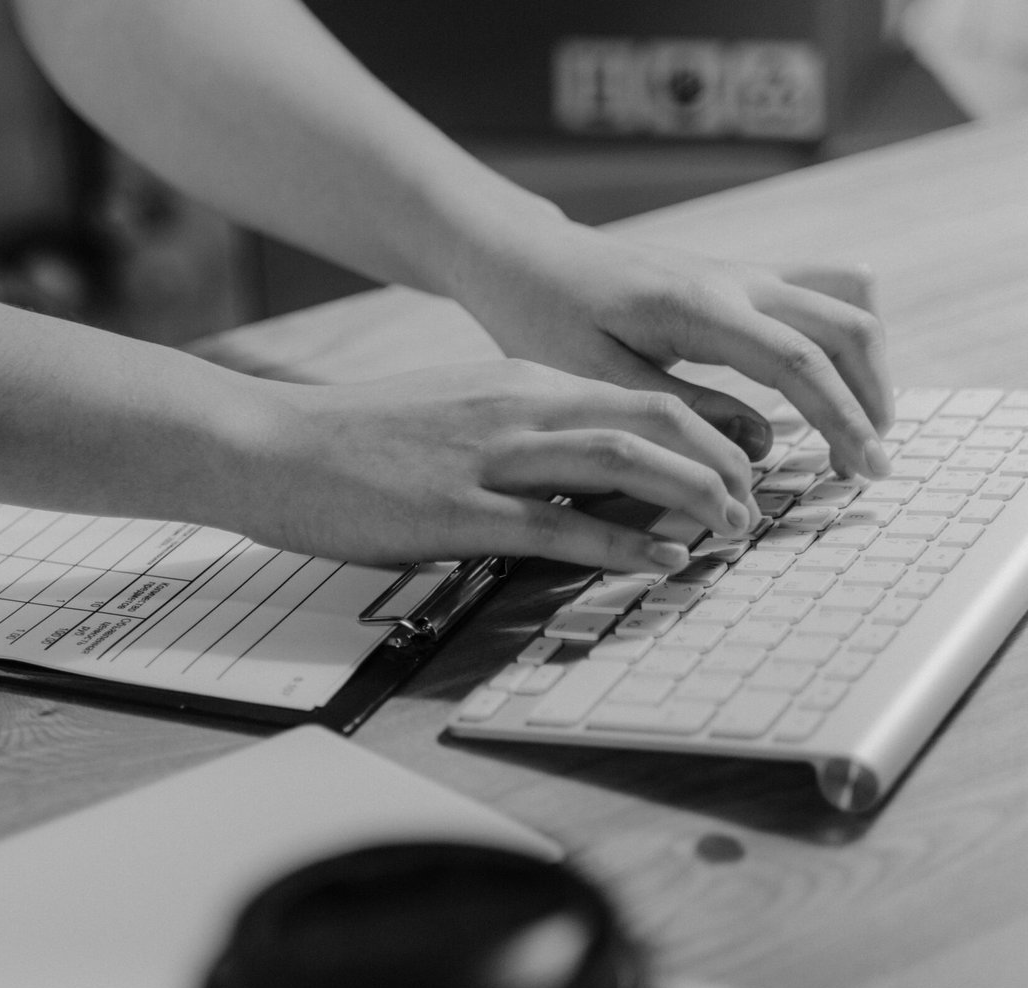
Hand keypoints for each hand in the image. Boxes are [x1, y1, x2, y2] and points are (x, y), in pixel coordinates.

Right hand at [234, 359, 758, 569]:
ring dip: (695, 495)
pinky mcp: (457, 511)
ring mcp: (489, 458)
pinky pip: (562, 527)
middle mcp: (517, 408)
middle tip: (756, 502)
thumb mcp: (454, 414)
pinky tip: (662, 562)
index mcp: (519, 384)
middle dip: (724, 458)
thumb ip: (522, 433)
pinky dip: (626, 545)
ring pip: (625, 460)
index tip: (742, 466)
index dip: (710, 430)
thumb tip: (585, 474)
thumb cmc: (357, 438)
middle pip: (655, 416)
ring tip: (730, 531)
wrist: (273, 445)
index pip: (642, 394)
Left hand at [452, 220, 892, 478]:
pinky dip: (842, 341)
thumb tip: (761, 447)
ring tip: (860, 435)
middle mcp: (735, 279)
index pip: (797, 361)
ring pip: (845, 305)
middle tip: (869, 467)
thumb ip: (680, 414)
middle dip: (870, 399)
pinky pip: (821, 296)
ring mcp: (744, 273)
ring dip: (867, 369)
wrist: (531, 261)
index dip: (842, 418)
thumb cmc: (548, 320)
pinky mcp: (741, 279)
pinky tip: (832, 388)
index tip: (865, 470)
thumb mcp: (595, 379)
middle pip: (846, 326)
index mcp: (697, 306)